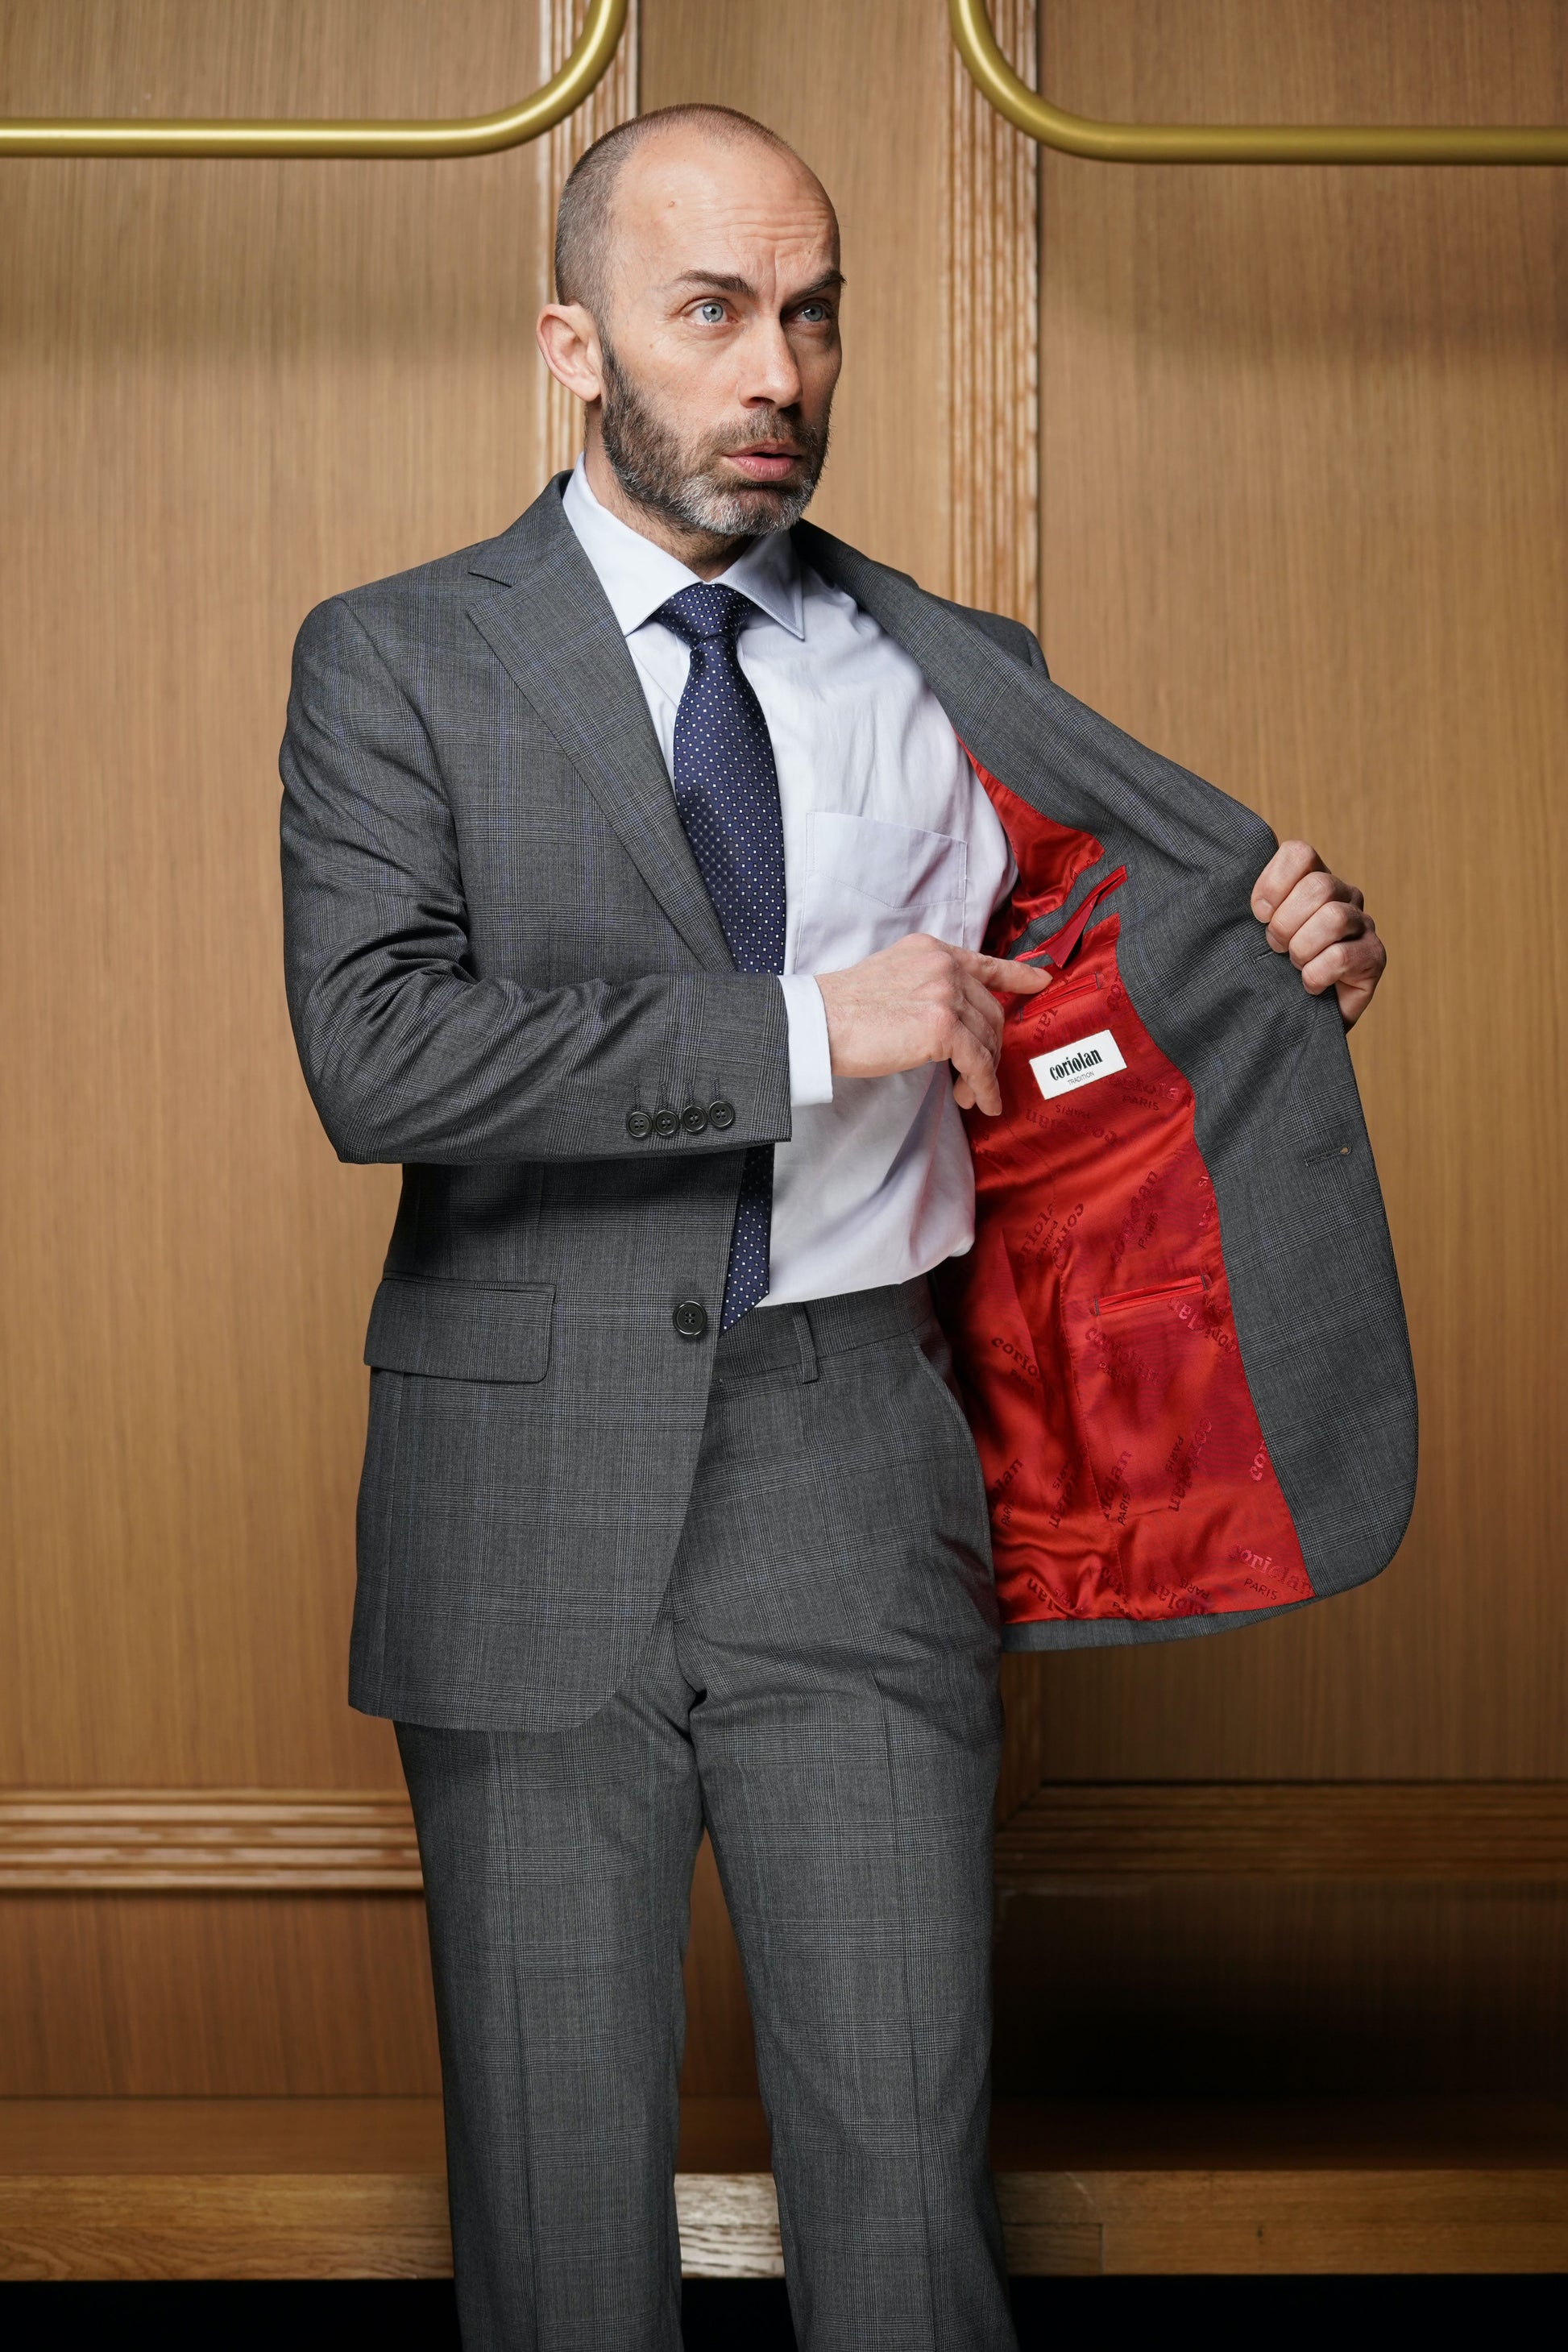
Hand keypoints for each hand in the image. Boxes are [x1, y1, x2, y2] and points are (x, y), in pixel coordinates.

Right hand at [815, 933, 1049, 1116]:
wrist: (817, 1022)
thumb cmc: (841, 1010)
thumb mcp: (890, 978)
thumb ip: (924, 986)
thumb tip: (953, 1021)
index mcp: (930, 951)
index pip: (984, 962)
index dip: (1017, 974)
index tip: (1040, 980)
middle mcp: (943, 966)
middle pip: (990, 1011)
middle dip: (990, 1048)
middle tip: (976, 1077)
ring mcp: (944, 994)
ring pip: (988, 1039)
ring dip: (984, 1074)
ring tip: (968, 1096)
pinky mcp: (941, 1027)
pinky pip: (979, 1064)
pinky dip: (984, 1087)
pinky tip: (981, 1102)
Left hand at [1251, 840, 1386, 1028]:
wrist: (1294, 1018)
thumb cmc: (1270, 969)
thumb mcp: (1252, 931)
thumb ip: (1248, 904)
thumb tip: (1220, 880)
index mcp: (1314, 878)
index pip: (1300, 853)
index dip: (1273, 884)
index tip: (1258, 914)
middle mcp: (1344, 895)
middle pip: (1318, 886)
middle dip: (1285, 924)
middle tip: (1274, 947)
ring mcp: (1364, 924)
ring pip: (1333, 918)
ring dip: (1301, 948)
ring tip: (1293, 965)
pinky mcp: (1373, 957)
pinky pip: (1341, 957)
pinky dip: (1315, 976)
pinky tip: (1309, 986)